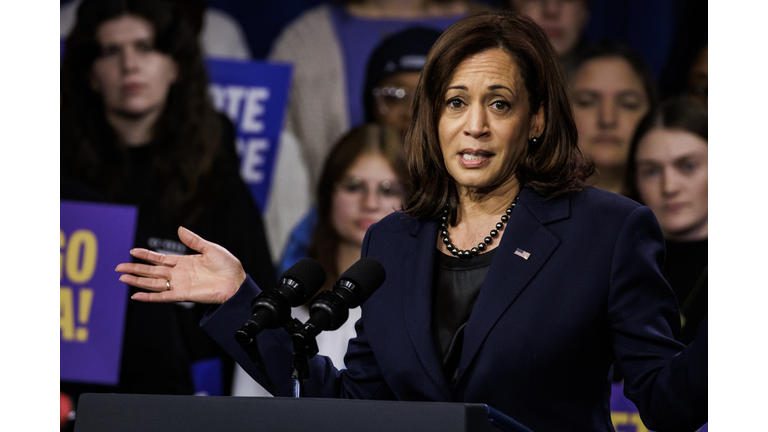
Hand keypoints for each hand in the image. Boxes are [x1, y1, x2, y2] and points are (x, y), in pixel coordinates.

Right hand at [116, 227, 246, 303]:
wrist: (237, 282)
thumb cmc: (228, 266)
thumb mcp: (210, 248)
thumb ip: (193, 240)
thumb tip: (179, 228)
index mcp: (185, 262)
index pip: (160, 258)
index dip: (146, 255)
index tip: (132, 251)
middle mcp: (179, 274)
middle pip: (152, 271)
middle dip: (135, 268)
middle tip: (118, 267)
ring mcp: (180, 285)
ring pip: (153, 283)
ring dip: (137, 280)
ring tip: (122, 277)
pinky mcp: (183, 295)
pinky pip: (163, 296)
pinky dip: (149, 296)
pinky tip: (136, 295)